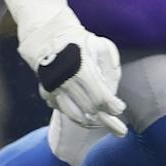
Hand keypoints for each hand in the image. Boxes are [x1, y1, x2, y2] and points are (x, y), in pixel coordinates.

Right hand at [16, 15, 127, 137]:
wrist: (47, 34)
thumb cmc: (80, 40)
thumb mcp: (102, 47)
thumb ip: (111, 70)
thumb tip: (113, 95)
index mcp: (81, 67)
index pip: (100, 97)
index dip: (112, 107)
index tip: (120, 109)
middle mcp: (66, 79)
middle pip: (89, 109)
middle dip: (107, 121)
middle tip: (120, 130)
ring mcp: (53, 87)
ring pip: (73, 115)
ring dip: (90, 122)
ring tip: (102, 125)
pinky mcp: (45, 91)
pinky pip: (62, 109)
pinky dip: (74, 114)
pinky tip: (85, 114)